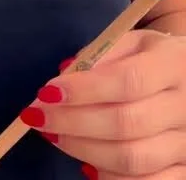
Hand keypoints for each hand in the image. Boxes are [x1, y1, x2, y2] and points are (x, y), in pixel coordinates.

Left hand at [18, 29, 185, 177]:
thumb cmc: (154, 59)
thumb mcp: (134, 42)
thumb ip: (100, 55)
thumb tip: (62, 76)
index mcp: (174, 65)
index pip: (128, 81)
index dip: (84, 90)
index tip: (46, 92)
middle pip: (126, 124)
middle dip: (73, 123)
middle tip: (38, 117)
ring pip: (132, 159)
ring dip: (83, 150)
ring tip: (54, 135)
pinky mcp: (184, 171)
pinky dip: (110, 178)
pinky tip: (86, 163)